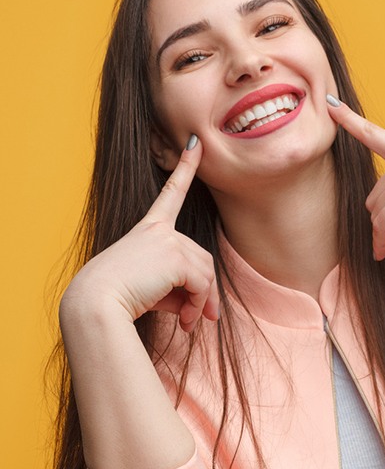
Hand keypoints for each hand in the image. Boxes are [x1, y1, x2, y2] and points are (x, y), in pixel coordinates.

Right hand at [63, 137, 218, 330]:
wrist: (94, 305)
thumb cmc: (117, 297)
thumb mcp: (151, 288)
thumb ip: (178, 289)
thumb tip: (202, 309)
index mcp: (149, 229)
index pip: (171, 192)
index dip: (186, 167)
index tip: (196, 144)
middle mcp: (160, 229)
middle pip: (201, 257)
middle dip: (206, 291)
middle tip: (203, 319)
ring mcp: (168, 240)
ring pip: (205, 272)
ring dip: (203, 302)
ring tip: (190, 324)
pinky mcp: (174, 255)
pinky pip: (201, 283)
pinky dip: (198, 305)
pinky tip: (186, 323)